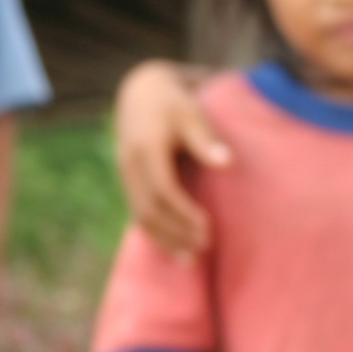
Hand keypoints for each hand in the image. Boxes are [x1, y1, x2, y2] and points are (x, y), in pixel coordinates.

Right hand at [113, 61, 227, 259]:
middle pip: (149, 210)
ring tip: (188, 259)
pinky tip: (171, 245)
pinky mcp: (128, 180)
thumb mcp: (191, 113)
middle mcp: (130, 166)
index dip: (183, 213)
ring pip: (140, 215)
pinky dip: (155, 231)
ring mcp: (125, 174)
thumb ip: (206, 139)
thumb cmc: (172, 102)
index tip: (207, 228)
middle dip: (175, 233)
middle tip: (203, 249)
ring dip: (163, 239)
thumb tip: (226, 163)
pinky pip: (138, 211)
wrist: (140, 92)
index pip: (163, 191)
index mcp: (145, 150)